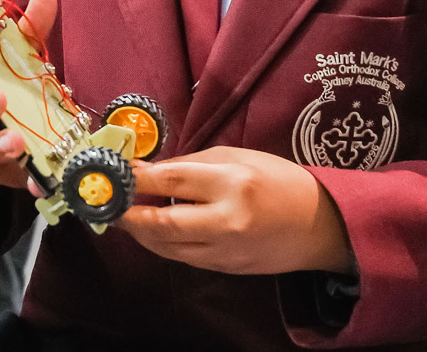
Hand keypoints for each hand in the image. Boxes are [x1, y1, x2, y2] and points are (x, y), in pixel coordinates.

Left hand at [119, 147, 353, 275]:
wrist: (319, 225)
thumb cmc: (278, 180)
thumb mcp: (238, 157)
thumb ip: (192, 164)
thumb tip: (150, 169)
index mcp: (232, 183)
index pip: (171, 181)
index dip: (136, 178)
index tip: (113, 172)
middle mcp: (226, 220)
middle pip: (161, 222)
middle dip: (128, 214)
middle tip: (107, 203)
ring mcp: (225, 249)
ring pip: (167, 246)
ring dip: (139, 232)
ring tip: (123, 216)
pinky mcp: (226, 268)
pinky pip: (182, 257)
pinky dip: (161, 244)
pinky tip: (151, 230)